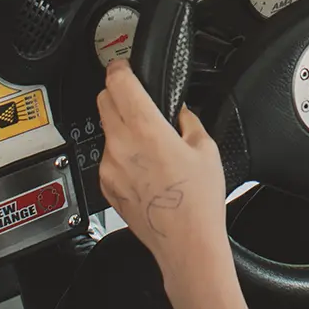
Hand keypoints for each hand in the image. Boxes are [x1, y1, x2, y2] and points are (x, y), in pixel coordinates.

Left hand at [97, 60, 229, 288]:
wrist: (185, 243)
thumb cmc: (198, 202)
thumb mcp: (205, 148)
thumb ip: (187, 120)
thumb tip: (178, 111)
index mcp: (145, 128)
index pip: (118, 82)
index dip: (119, 67)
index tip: (124, 64)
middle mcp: (120, 145)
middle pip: (103, 101)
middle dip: (116, 92)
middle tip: (134, 95)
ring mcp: (109, 167)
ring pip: (105, 130)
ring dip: (120, 125)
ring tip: (148, 142)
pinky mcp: (106, 186)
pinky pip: (108, 157)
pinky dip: (120, 153)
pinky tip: (144, 167)